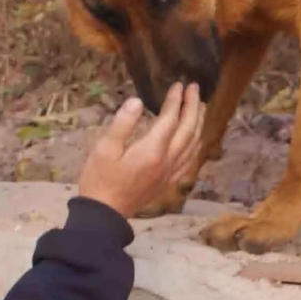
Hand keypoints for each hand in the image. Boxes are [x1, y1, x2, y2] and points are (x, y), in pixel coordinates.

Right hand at [77, 83, 204, 218]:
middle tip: (195, 88)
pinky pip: (190, 160)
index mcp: (152, 150)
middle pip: (188, 129)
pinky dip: (196, 144)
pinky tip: (196, 138)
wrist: (106, 214)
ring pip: (193, 144)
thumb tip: (137, 101)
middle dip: (193, 106)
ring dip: (199, 123)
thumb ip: (123, 124)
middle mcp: (167, 161)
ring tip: (200, 107)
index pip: (170, 119)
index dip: (176, 100)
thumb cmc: (100, 179)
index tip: (179, 84)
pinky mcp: (169, 181)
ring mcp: (170, 172)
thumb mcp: (104, 149)